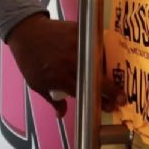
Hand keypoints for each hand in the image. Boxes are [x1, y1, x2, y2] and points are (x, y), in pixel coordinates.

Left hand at [7, 14, 123, 116]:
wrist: (26, 33)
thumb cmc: (30, 60)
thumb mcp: (37, 83)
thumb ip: (52, 99)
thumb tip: (61, 115)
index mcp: (60, 77)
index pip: (84, 92)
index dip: (99, 101)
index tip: (111, 106)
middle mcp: (70, 63)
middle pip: (96, 79)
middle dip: (111, 90)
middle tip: (122, 98)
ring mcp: (76, 46)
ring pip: (99, 60)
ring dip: (109, 70)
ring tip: (116, 77)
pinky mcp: (78, 32)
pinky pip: (95, 43)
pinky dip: (102, 51)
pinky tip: (108, 57)